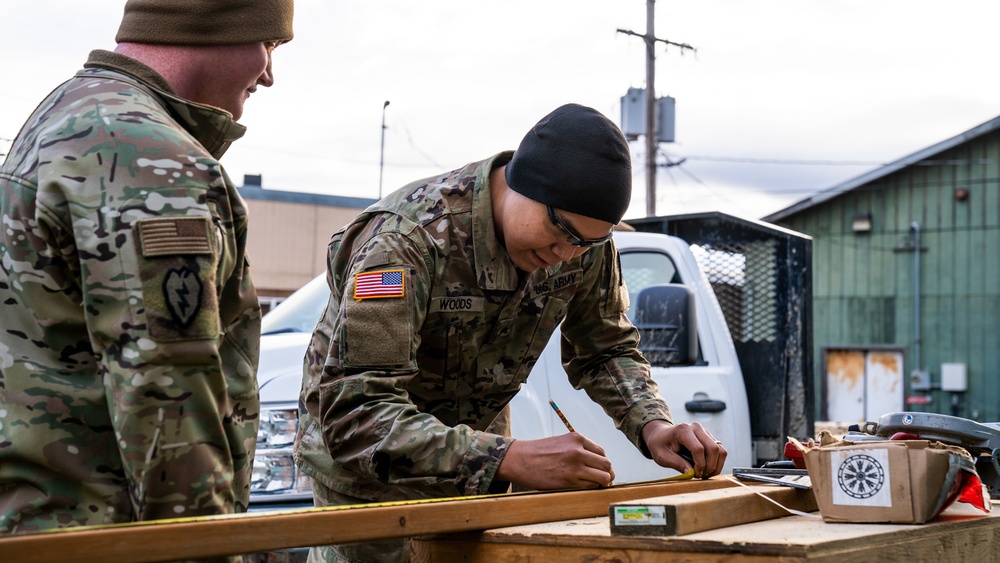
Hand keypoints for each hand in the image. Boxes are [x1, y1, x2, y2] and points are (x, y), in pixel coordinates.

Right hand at [497, 433, 614, 489]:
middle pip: (606, 464)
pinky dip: (590, 487)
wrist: (520, 459)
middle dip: (607, 473)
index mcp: (576, 438)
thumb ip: (579, 448)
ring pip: (603, 477)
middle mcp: (578, 450)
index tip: (599, 469)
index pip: (601, 452)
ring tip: (594, 484)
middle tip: (602, 479)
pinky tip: (582, 486)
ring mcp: (574, 466)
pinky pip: (590, 486)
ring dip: (601, 482)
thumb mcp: (561, 442)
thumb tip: (597, 462)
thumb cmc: (540, 452)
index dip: (602, 463)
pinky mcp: (569, 481)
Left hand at [641, 420, 726, 478]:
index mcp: (683, 430)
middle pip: (713, 449)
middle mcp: (696, 428)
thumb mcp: (662, 456)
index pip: (698, 449)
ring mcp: (704, 431)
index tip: (695, 474)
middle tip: (701, 476)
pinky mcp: (709, 437)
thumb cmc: (660, 445)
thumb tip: (691, 473)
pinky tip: (707, 469)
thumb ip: (676, 463)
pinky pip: (720, 451)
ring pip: (720, 450)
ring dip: (716, 465)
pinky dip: (717, 462)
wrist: (660, 435)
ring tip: (705, 474)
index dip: (700, 465)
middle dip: (710, 466)